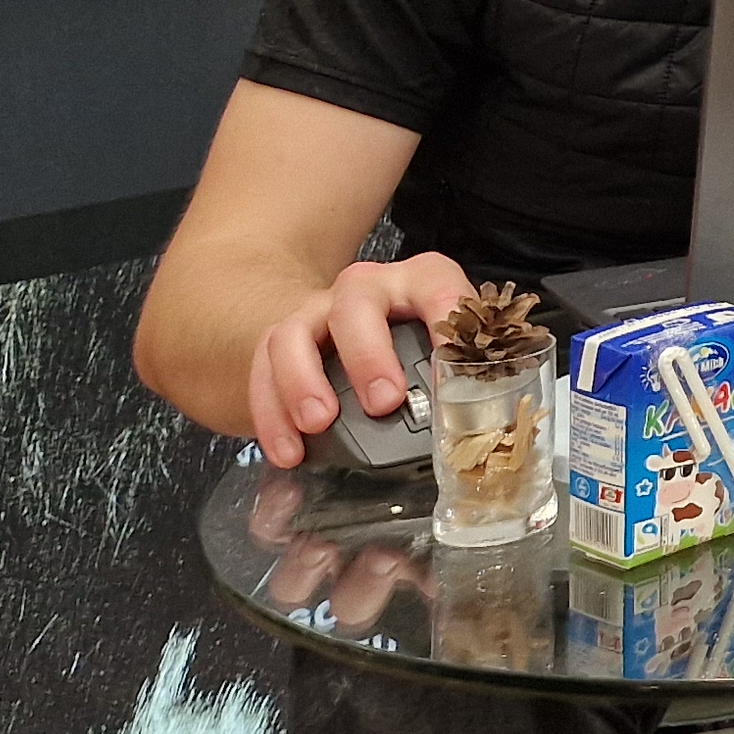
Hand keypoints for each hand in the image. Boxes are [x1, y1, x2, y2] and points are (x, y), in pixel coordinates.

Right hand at [247, 251, 473, 467]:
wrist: (347, 333)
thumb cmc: (411, 347)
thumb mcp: (441, 351)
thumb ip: (456, 377)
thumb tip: (472, 424)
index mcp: (417, 281)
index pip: (436, 285)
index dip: (446, 321)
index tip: (450, 369)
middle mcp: (364, 288)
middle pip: (356, 302)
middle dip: (368, 355)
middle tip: (383, 403)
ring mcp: (315, 313)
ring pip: (294, 333)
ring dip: (304, 382)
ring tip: (320, 424)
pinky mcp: (277, 343)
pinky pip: (261, 371)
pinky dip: (272, 416)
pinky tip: (289, 452)